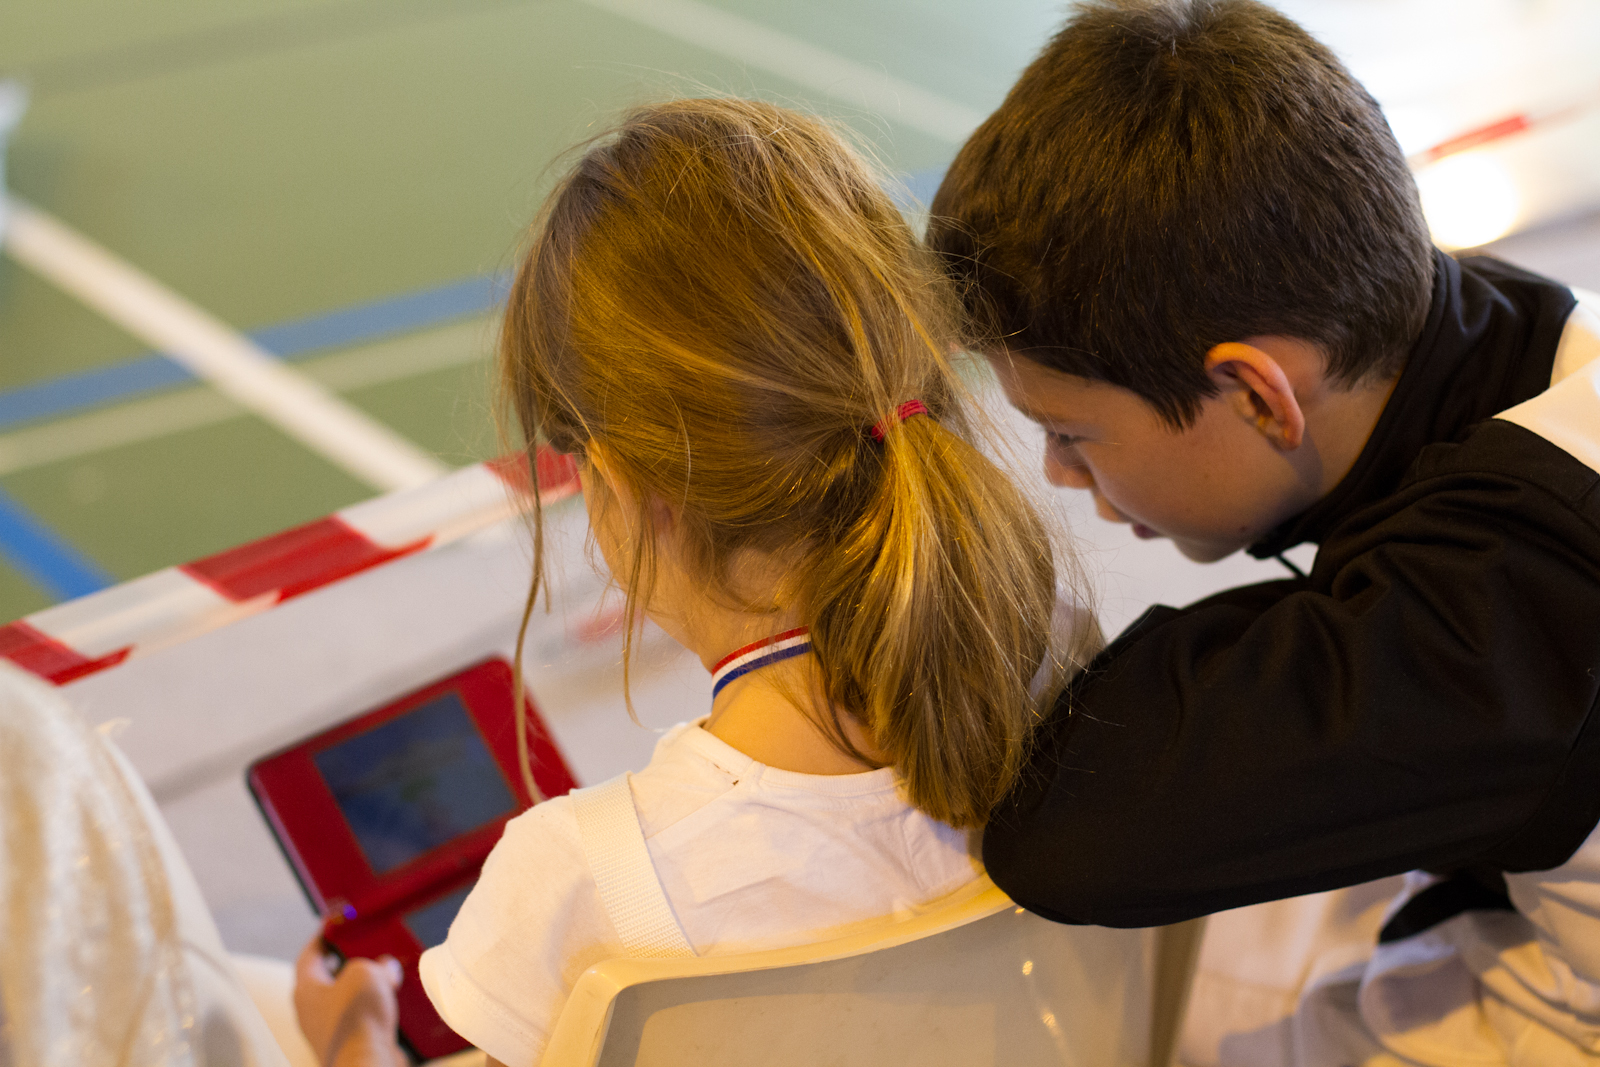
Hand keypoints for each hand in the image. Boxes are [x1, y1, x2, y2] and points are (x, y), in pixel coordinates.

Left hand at [293, 936, 406, 1066]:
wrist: (367, 1063)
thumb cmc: (357, 1020)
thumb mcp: (365, 972)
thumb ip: (372, 963)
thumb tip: (383, 967)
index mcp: (306, 989)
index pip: (309, 954)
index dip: (322, 936)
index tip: (334, 924)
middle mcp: (311, 1010)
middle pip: (326, 977)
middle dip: (347, 961)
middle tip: (366, 946)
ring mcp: (329, 1029)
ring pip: (345, 997)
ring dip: (364, 984)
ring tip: (387, 971)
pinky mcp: (348, 1042)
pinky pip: (360, 1016)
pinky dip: (374, 1005)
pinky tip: (393, 999)